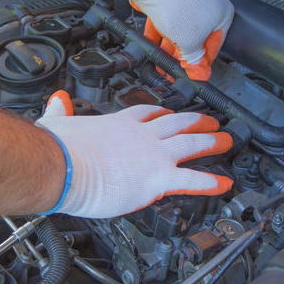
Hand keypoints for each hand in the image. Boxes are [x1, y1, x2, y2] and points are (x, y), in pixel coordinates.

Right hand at [37, 91, 233, 218]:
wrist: (60, 166)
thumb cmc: (57, 148)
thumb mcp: (57, 122)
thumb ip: (60, 111)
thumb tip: (57, 99)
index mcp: (120, 123)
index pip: (148, 113)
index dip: (163, 112)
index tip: (169, 113)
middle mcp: (142, 135)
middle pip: (178, 123)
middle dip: (198, 121)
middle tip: (211, 121)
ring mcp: (153, 154)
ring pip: (192, 143)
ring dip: (212, 142)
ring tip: (227, 141)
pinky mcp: (158, 177)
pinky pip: (191, 180)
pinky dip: (211, 183)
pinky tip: (225, 184)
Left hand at [116, 0, 233, 80]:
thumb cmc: (179, 1)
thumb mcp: (191, 42)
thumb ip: (194, 59)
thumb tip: (197, 70)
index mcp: (222, 13)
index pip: (215, 45)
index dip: (202, 63)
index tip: (193, 74)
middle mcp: (207, 3)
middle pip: (195, 38)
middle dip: (182, 57)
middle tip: (174, 70)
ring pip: (178, 29)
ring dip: (168, 48)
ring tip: (161, 62)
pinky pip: (164, 19)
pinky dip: (158, 34)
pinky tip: (151, 46)